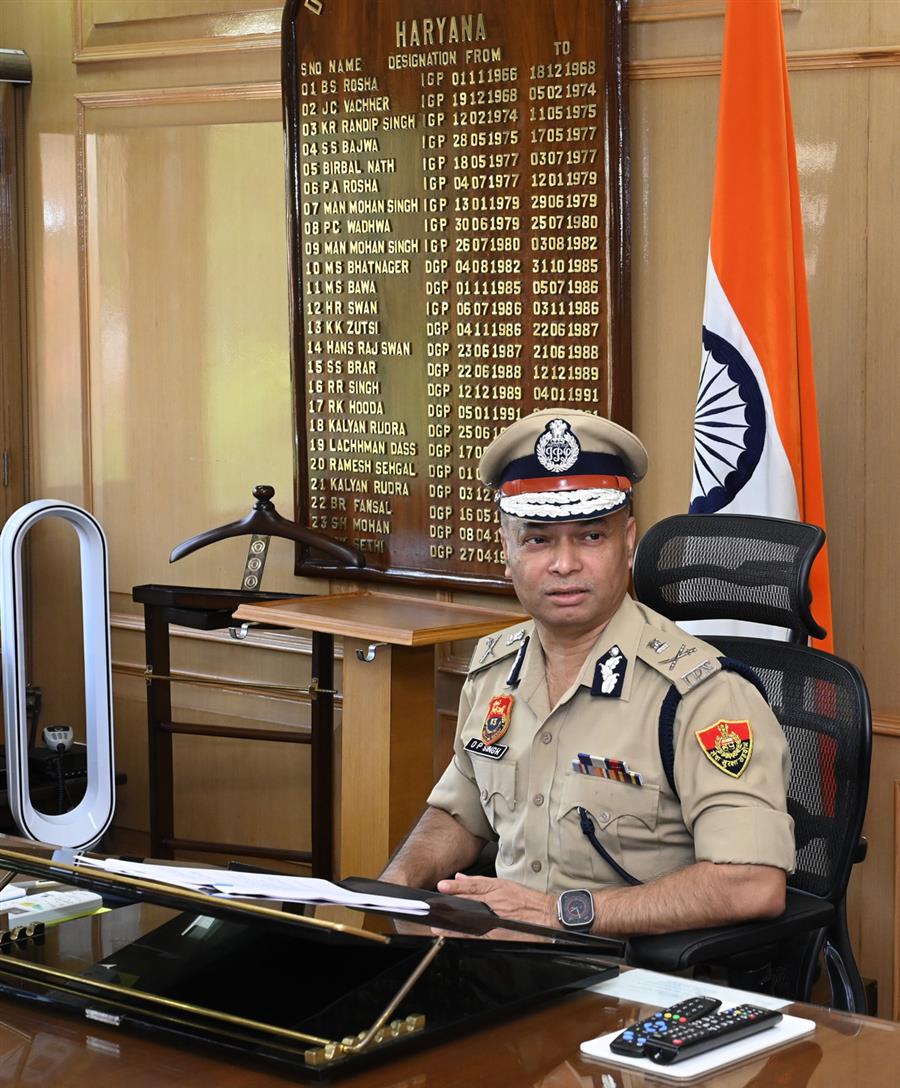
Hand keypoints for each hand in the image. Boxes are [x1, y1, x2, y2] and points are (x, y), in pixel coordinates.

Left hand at [435, 873, 556, 928]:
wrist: (550, 916)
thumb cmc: (530, 901)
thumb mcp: (507, 885)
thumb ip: (482, 883)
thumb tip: (461, 879)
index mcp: (498, 888)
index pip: (473, 886)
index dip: (456, 886)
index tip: (442, 886)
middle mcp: (497, 902)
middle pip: (469, 902)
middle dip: (450, 904)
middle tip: (433, 907)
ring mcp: (499, 919)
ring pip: (472, 919)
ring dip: (454, 923)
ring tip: (438, 926)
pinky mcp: (501, 933)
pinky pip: (480, 934)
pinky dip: (467, 935)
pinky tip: (456, 937)